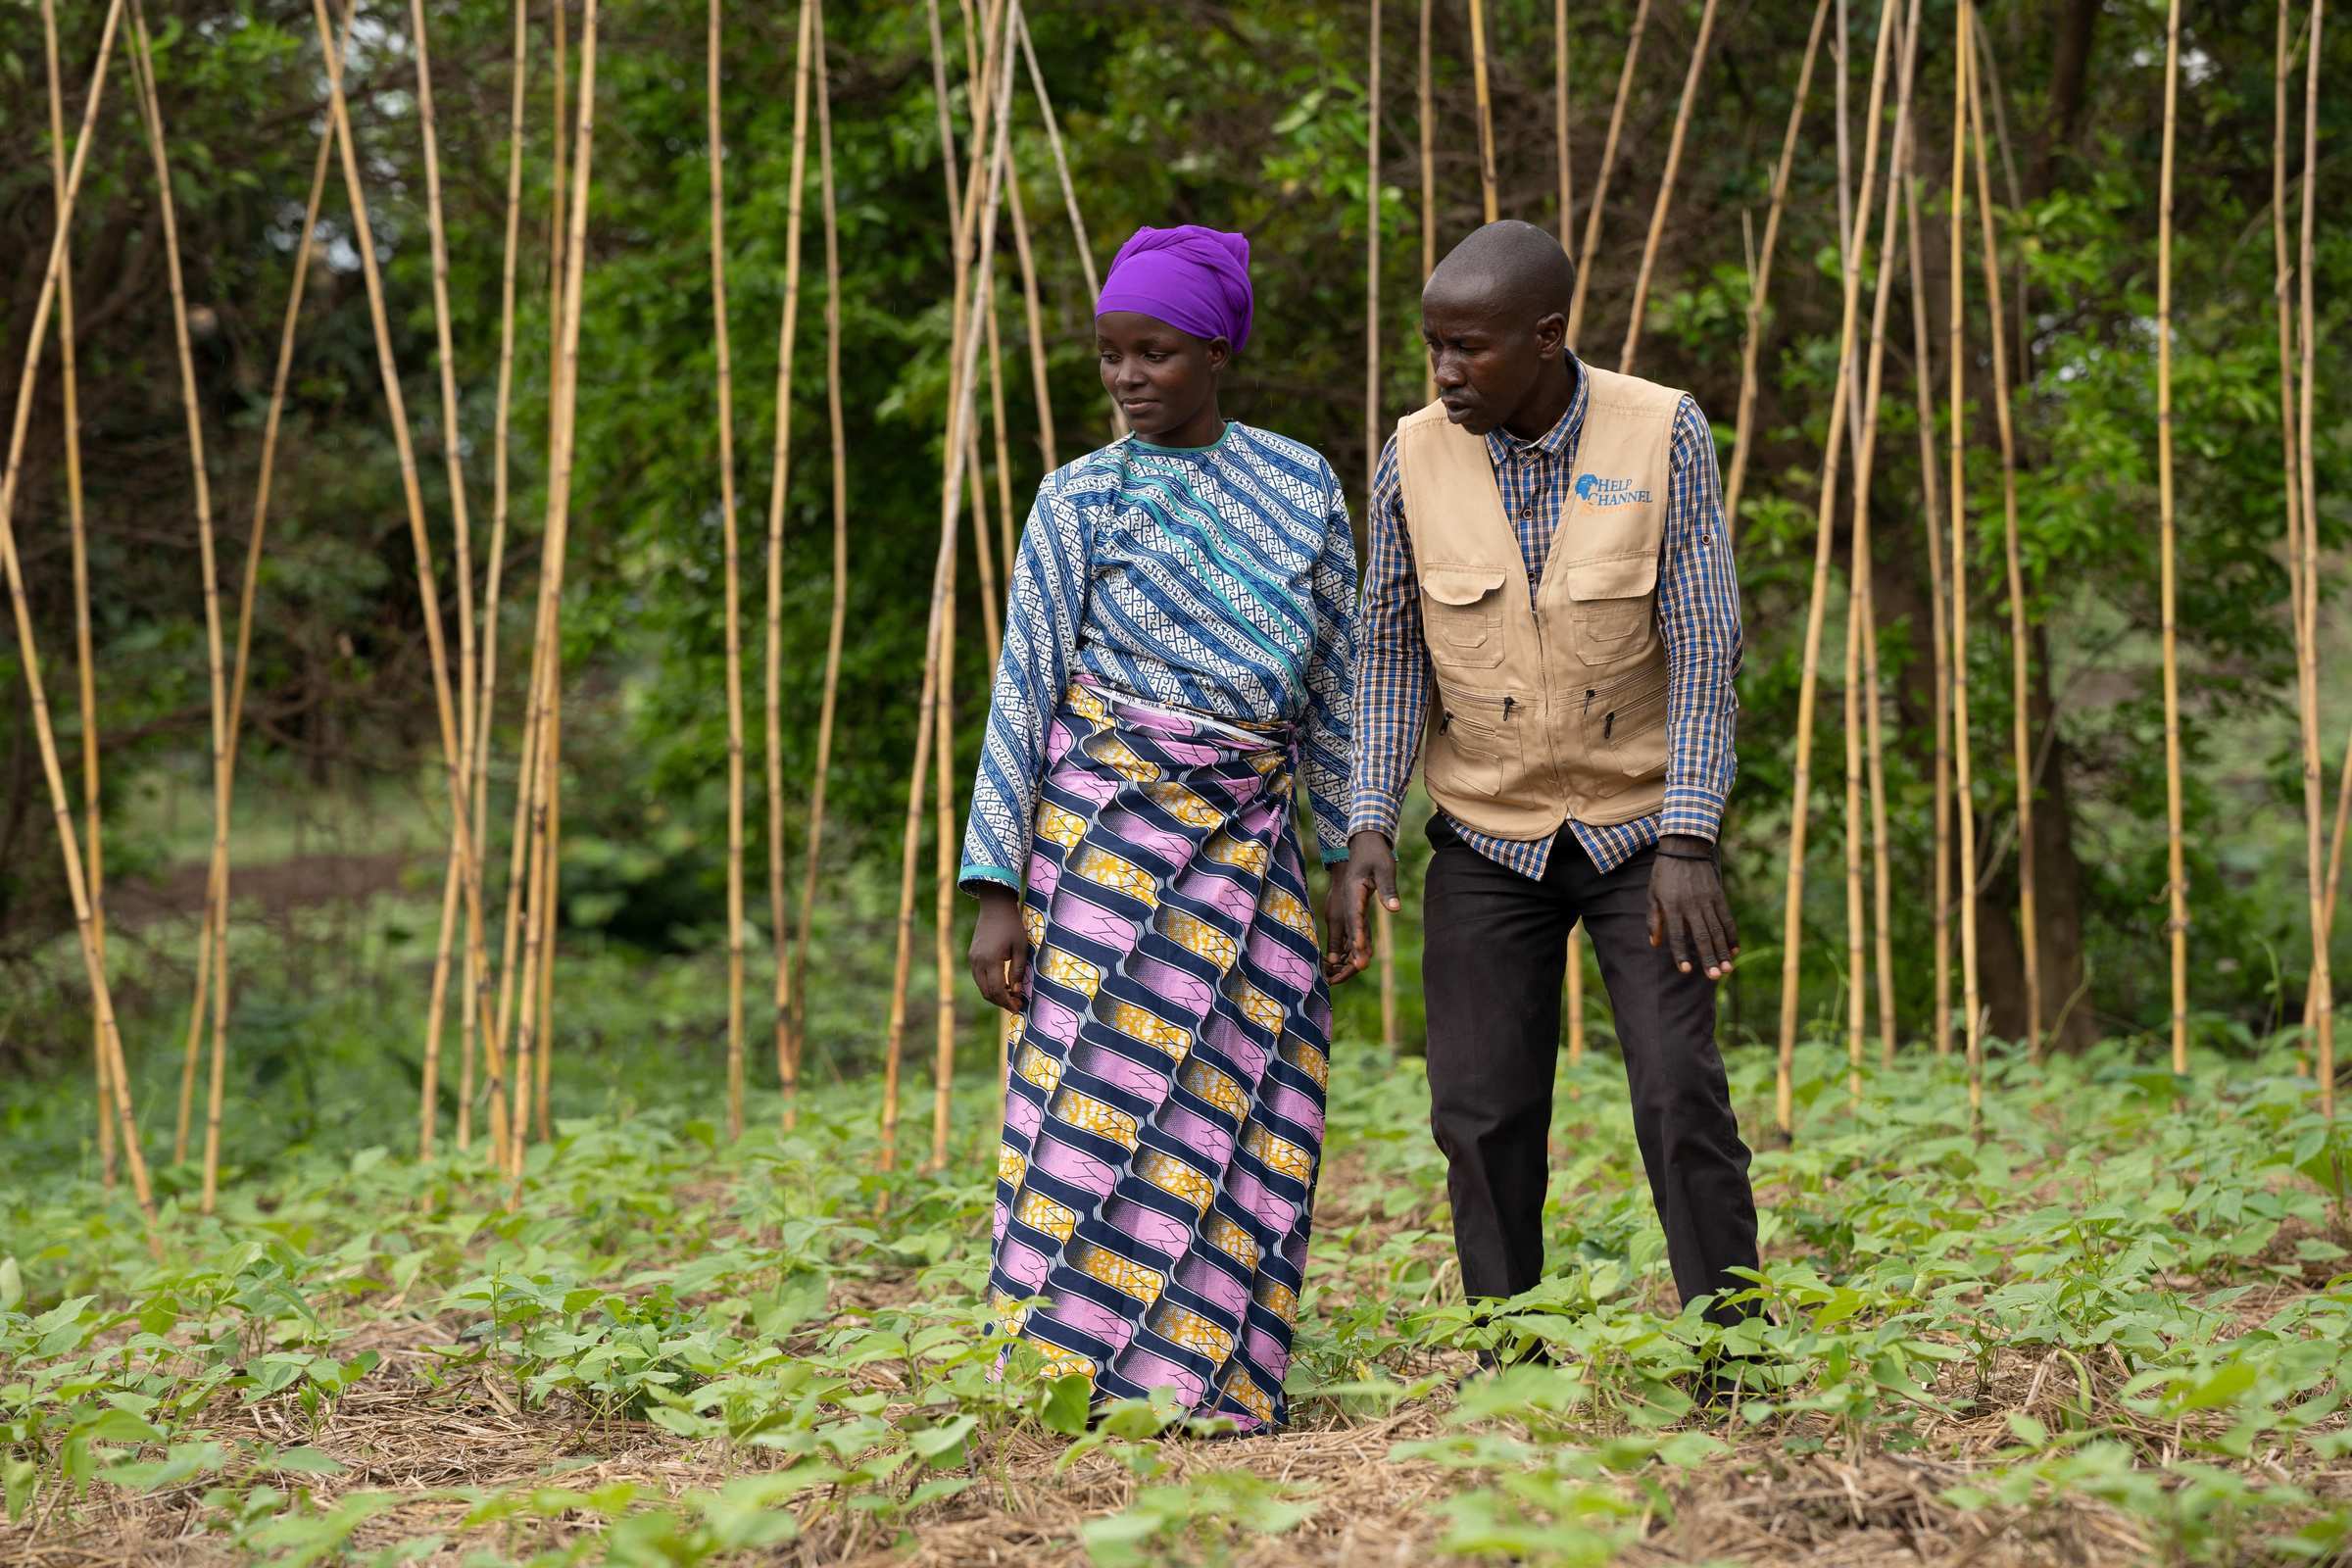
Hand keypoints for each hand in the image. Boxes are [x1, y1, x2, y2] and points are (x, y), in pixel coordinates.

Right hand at [967, 885, 1029, 1011]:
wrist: (994, 907)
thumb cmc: (1011, 925)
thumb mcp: (1021, 947)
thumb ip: (1018, 970)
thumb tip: (1016, 991)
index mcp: (990, 960)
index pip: (997, 990)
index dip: (1007, 1002)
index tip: (1018, 1007)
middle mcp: (978, 962)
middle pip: (986, 992)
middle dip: (1001, 1002)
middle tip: (1016, 1004)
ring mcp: (973, 959)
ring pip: (981, 986)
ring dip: (995, 995)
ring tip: (1011, 996)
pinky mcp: (972, 956)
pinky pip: (979, 977)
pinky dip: (989, 985)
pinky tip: (1002, 984)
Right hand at [1323, 830, 1400, 983]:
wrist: (1363, 843)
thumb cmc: (1375, 854)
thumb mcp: (1385, 868)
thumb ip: (1389, 889)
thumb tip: (1395, 909)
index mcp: (1353, 891)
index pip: (1355, 916)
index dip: (1358, 934)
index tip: (1360, 950)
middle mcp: (1346, 901)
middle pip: (1350, 929)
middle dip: (1354, 949)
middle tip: (1359, 968)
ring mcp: (1348, 905)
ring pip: (1351, 931)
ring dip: (1354, 950)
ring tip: (1359, 969)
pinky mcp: (1353, 907)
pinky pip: (1355, 928)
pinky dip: (1358, 942)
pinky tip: (1362, 956)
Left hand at [1647, 834, 1738, 980]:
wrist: (1685, 848)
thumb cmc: (1664, 875)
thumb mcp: (1652, 895)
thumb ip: (1654, 920)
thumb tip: (1655, 944)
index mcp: (1672, 905)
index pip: (1677, 934)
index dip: (1681, 953)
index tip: (1686, 970)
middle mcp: (1691, 905)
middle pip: (1701, 936)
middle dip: (1709, 957)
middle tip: (1715, 976)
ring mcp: (1707, 900)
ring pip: (1717, 930)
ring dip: (1723, 951)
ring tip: (1728, 969)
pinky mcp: (1719, 896)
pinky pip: (1727, 918)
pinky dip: (1732, 935)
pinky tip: (1735, 950)